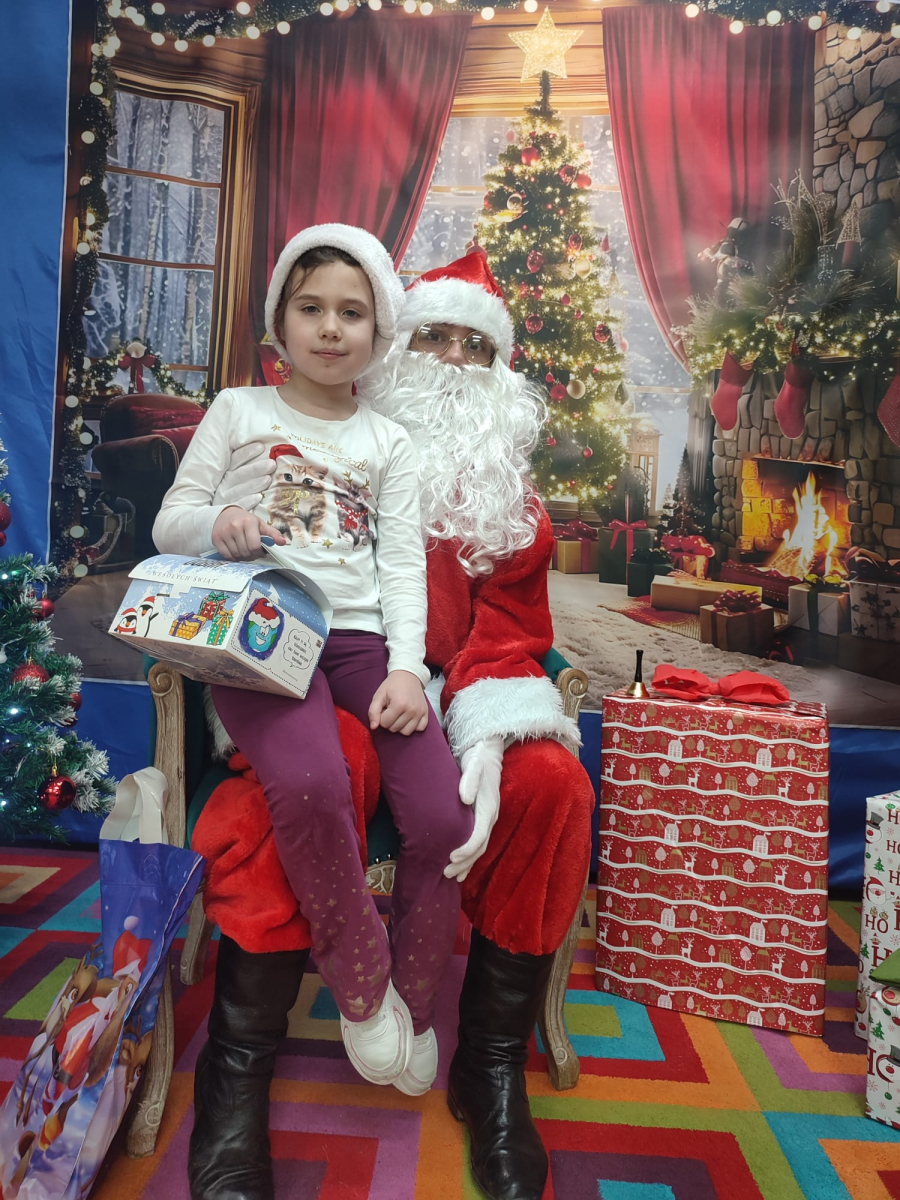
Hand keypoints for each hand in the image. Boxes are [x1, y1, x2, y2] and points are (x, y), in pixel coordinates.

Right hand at [212, 507, 286, 560]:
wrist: (225, 514)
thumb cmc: (246, 521)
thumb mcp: (260, 524)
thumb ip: (273, 533)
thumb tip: (284, 542)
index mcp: (249, 522)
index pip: (254, 546)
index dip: (259, 553)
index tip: (260, 551)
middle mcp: (235, 526)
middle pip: (245, 552)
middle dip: (251, 556)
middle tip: (252, 553)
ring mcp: (224, 532)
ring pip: (236, 555)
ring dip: (242, 557)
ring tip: (245, 552)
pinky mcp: (216, 538)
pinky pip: (226, 555)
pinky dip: (233, 558)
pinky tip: (236, 552)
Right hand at [213, 442, 275, 510]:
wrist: (217, 517)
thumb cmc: (232, 491)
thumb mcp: (234, 476)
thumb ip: (245, 465)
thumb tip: (262, 449)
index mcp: (226, 472)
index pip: (235, 460)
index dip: (247, 453)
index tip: (261, 447)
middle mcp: (224, 483)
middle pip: (240, 474)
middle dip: (256, 469)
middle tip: (272, 464)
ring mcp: (225, 497)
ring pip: (240, 489)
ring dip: (254, 484)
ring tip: (268, 479)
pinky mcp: (228, 510)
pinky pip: (238, 505)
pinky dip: (247, 502)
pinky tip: (258, 498)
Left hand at [368, 671, 428, 735]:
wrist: (408, 675)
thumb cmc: (392, 685)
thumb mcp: (379, 695)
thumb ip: (373, 711)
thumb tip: (374, 727)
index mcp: (399, 705)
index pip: (384, 724)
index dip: (381, 717)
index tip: (385, 708)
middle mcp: (411, 710)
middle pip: (394, 729)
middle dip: (389, 722)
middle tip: (391, 710)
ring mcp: (420, 712)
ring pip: (406, 732)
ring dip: (400, 726)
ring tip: (399, 715)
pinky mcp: (426, 713)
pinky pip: (419, 729)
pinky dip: (413, 726)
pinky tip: (408, 718)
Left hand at [444, 736, 503, 881]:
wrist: (486, 752)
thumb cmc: (477, 758)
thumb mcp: (474, 764)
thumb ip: (470, 780)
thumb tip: (465, 799)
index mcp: (488, 807)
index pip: (479, 835)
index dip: (466, 849)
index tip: (451, 857)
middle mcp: (491, 816)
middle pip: (479, 847)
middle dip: (464, 862)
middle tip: (446, 873)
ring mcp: (488, 818)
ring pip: (480, 848)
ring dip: (467, 863)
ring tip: (452, 876)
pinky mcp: (483, 818)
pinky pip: (478, 842)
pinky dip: (470, 857)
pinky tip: (460, 866)